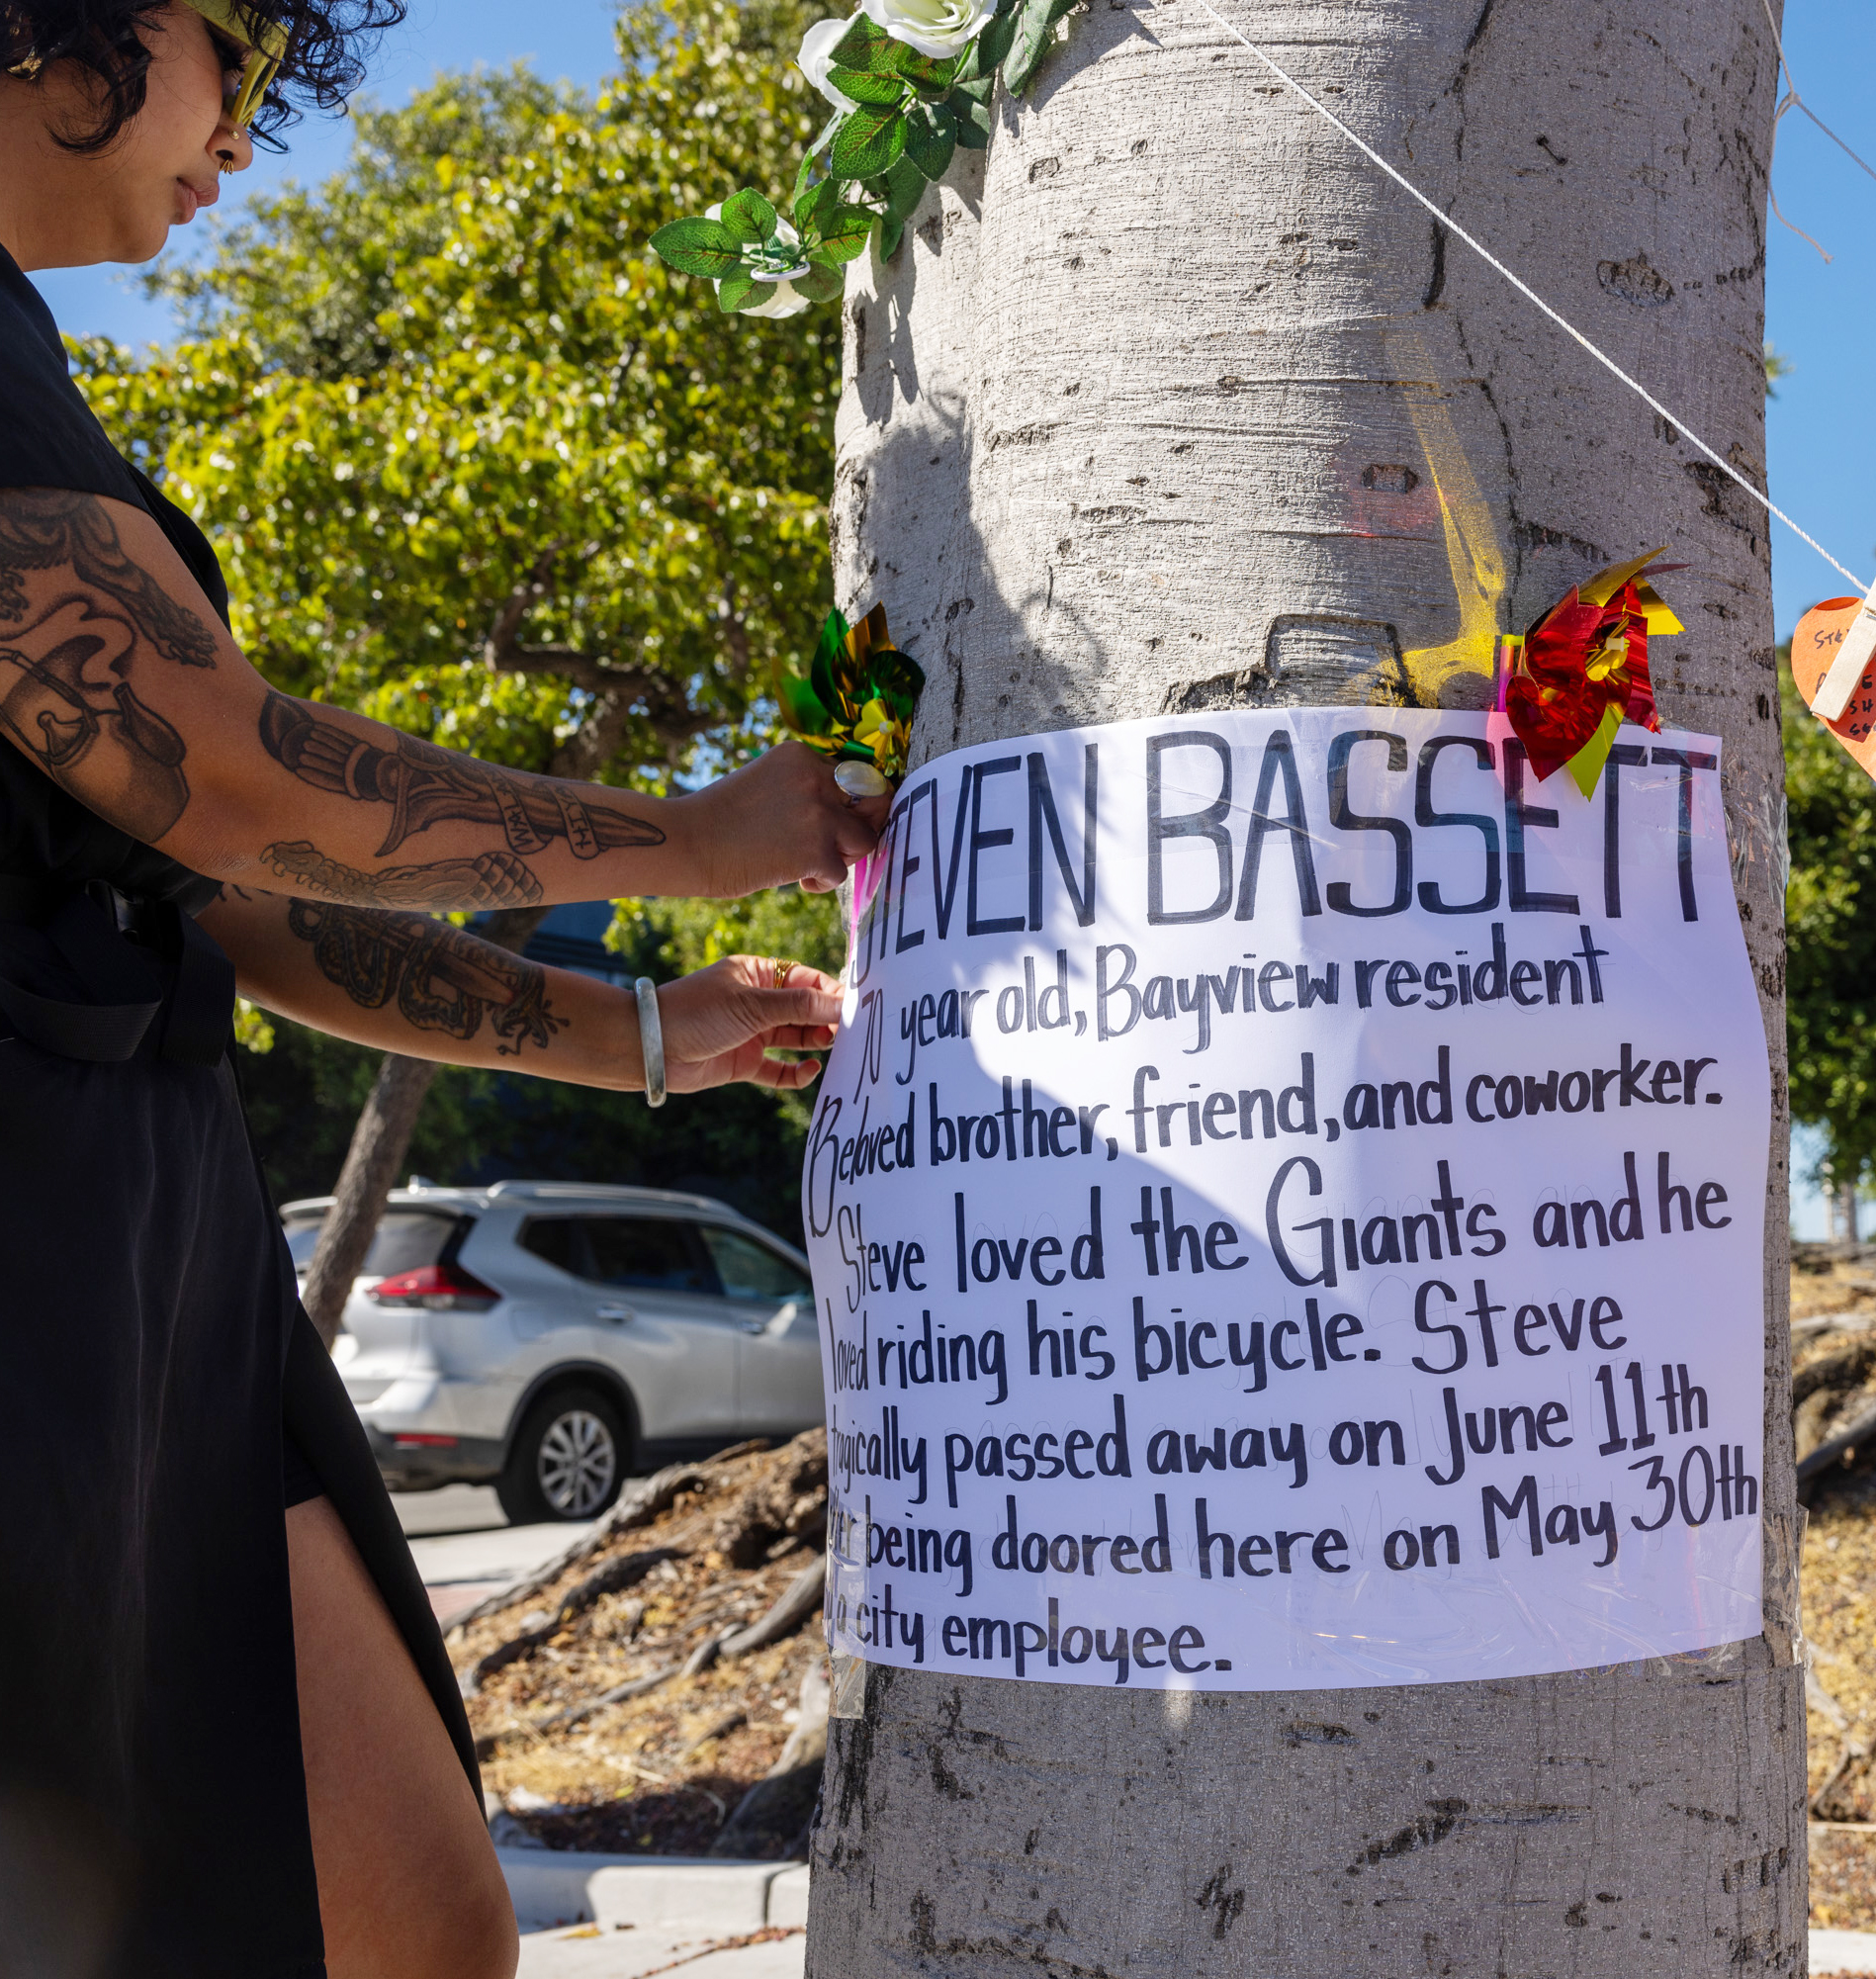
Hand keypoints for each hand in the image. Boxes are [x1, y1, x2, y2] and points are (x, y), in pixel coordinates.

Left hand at [654, 955, 843, 1092]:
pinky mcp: (744, 1062)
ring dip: (815, 1043)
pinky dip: (796, 1073)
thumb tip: (841, 1005)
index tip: (854, 1007)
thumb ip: (799, 1006)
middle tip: (851, 1032)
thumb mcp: (752, 1004)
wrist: (651, 1048)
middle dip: (827, 1020)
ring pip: (795, 1038)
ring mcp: (751, 1033)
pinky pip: (778, 1069)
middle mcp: (756, 1002)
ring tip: (836, 1048)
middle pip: (804, 1009)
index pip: (805, 979)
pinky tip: (810, 1070)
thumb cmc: (696, 1012)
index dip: (830, 993)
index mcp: (757, 975)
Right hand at [672, 742, 891, 895]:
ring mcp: (818, 813)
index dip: (850, 802)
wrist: (687, 843)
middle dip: (863, 825)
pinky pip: (842, 872)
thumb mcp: (765, 783)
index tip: (835, 821)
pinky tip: (799, 881)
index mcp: (799, 755)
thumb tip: (844, 815)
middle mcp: (814, 777)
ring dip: (847, 856)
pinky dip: (823, 882)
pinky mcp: (816, 850)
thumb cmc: (719, 820)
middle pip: (873, 800)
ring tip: (818, 864)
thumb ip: (803, 789)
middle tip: (842, 846)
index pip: (853, 774)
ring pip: (865, 838)